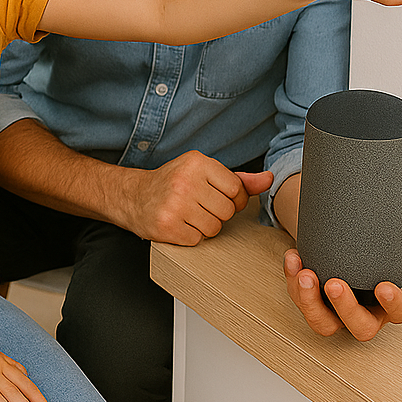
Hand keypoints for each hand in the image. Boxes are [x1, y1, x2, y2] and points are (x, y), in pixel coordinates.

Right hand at [113, 151, 272, 244]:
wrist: (133, 196)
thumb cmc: (171, 183)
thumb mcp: (203, 172)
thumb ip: (238, 178)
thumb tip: (269, 178)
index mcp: (197, 162)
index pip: (237, 189)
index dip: (232, 198)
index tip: (216, 196)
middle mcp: (186, 181)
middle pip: (228, 211)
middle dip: (218, 213)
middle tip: (198, 205)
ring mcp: (175, 204)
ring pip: (215, 227)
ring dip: (205, 226)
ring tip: (188, 215)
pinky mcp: (167, 226)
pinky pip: (197, 239)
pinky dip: (191, 236)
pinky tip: (179, 224)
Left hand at [284, 206, 401, 340]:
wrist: (341, 250)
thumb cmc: (370, 254)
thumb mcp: (389, 239)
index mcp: (389, 303)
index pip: (401, 312)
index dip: (394, 304)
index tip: (383, 286)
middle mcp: (364, 313)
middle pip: (360, 327)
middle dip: (346, 308)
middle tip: (335, 284)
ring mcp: (336, 314)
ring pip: (323, 323)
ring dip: (310, 301)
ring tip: (304, 273)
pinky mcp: (312, 305)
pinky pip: (300, 301)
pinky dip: (292, 280)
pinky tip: (293, 259)